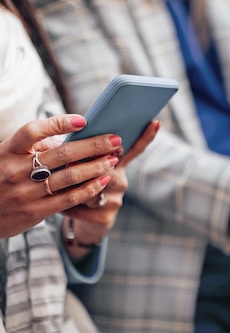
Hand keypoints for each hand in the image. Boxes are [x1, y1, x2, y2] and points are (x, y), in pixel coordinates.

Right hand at [0, 115, 125, 238]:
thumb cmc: (0, 177)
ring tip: (113, 158)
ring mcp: (27, 192)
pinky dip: (90, 188)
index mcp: (7, 151)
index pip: (32, 132)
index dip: (58, 123)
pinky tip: (104, 179)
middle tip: (115, 140)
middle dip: (93, 146)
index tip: (83, 120)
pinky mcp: (37, 211)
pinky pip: (70, 198)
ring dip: (96, 166)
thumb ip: (36, 147)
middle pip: (62, 153)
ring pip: (70, 176)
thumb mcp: (7, 157)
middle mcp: (16, 171)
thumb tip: (70, 137)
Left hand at [63, 121, 159, 261]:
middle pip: (107, 168)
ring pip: (91, 188)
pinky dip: (65, 205)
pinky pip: (79, 206)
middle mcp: (121, 181)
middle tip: (69, 163)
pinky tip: (61, 207)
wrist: (85, 223)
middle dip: (87, 166)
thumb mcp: (82, 169)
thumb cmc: (79, 187)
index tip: (155, 122)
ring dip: (71, 187)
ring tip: (58, 188)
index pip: (133, 149)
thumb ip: (81, 156)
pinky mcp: (105, 217)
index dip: (145, 136)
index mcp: (117, 165)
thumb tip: (72, 150)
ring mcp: (115, 199)